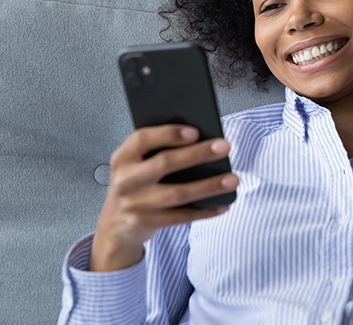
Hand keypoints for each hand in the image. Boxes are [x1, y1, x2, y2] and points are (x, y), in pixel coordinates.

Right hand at [90, 125, 237, 271]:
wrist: (114, 225)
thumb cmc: (135, 184)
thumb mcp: (136, 165)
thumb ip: (157, 152)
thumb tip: (201, 140)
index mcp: (123, 158)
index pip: (143, 139)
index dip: (169, 134)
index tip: (196, 131)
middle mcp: (125, 180)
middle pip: (165, 163)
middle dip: (198, 153)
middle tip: (225, 147)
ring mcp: (134, 204)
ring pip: (178, 193)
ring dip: (209, 186)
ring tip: (233, 179)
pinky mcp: (145, 223)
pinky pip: (180, 217)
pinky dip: (204, 211)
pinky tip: (222, 205)